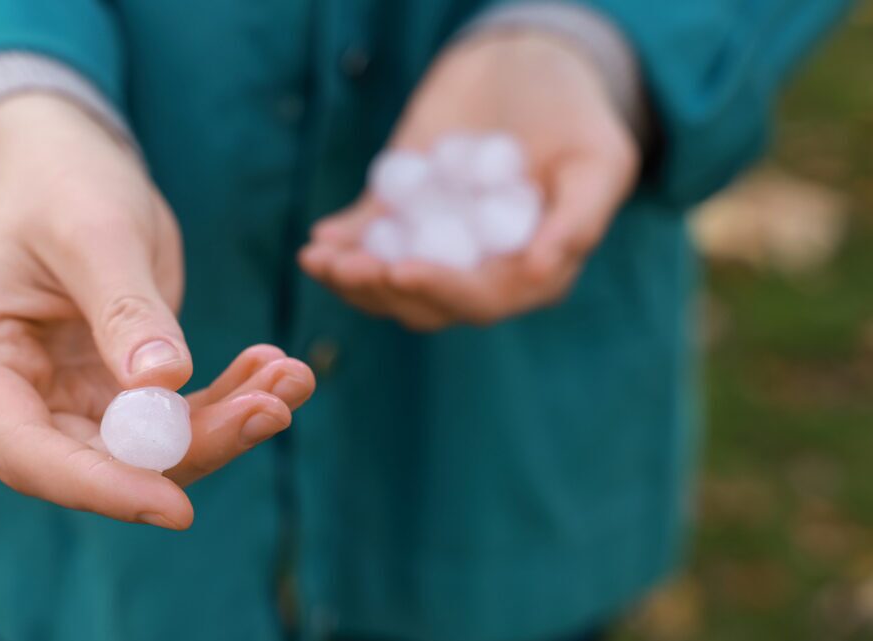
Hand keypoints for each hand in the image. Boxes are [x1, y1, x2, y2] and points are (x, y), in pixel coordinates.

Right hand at [0, 94, 313, 528]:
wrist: (67, 164)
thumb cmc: (63, 184)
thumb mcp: (96, 234)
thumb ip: (125, 310)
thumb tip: (164, 385)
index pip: (27, 451)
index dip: (102, 488)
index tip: (178, 510)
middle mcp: (8, 394)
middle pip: (99, 459)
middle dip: (195, 444)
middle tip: (274, 406)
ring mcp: (61, 398)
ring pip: (148, 448)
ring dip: (225, 421)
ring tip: (292, 379)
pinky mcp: (109, 392)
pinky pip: (173, 416)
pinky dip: (227, 398)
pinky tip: (275, 368)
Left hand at [300, 32, 639, 330]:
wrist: (524, 63)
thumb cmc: (574, 112)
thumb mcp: (598, 158)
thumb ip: (580, 218)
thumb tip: (541, 272)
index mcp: (530, 271)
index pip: (484, 298)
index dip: (442, 291)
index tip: (402, 271)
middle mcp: (479, 269)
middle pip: (426, 301)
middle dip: (382, 288)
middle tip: (347, 266)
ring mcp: (435, 244)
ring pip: (388, 282)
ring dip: (351, 278)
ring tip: (320, 259)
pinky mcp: (401, 217)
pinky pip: (367, 240)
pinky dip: (341, 243)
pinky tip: (317, 241)